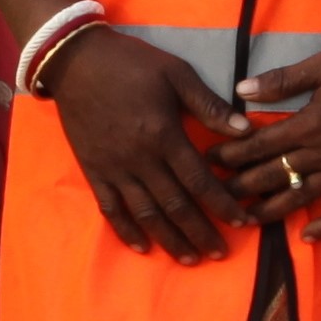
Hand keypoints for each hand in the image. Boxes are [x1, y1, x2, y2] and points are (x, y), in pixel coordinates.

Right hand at [45, 28, 242, 262]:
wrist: (75, 61)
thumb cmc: (131, 63)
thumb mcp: (176, 73)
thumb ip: (209, 105)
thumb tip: (245, 131)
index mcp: (164, 135)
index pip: (200, 180)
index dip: (222, 204)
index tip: (241, 223)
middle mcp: (140, 159)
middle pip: (175, 205)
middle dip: (200, 232)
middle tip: (219, 253)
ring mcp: (114, 168)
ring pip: (145, 213)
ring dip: (169, 239)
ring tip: (189, 258)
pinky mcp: (93, 170)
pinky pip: (111, 208)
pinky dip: (126, 230)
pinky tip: (142, 247)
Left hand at [210, 42, 320, 240]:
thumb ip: (283, 81)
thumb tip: (240, 90)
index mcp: (309, 124)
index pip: (259, 145)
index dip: (231, 154)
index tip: (208, 162)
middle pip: (273, 175)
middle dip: (241, 186)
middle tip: (215, 196)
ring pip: (299, 197)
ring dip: (270, 210)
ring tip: (246, 220)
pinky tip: (306, 238)